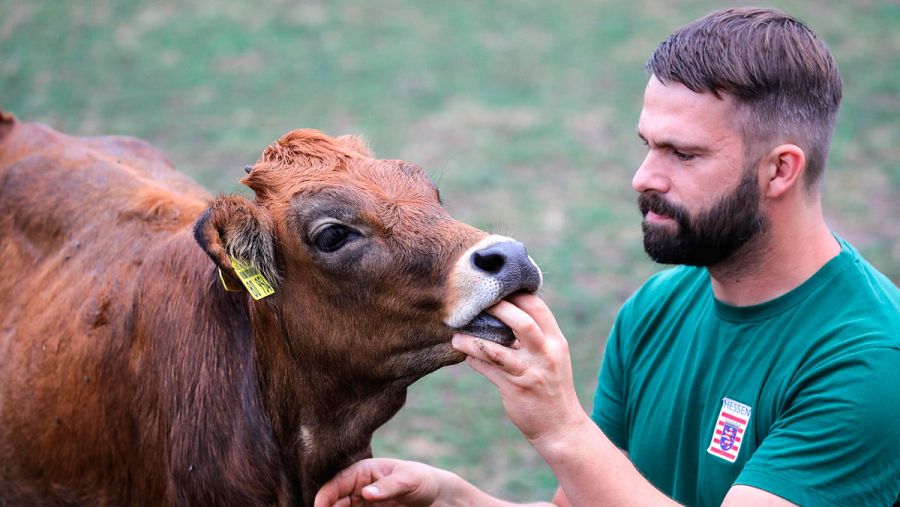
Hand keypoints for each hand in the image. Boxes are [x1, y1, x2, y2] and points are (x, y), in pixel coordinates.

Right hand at [314, 458, 447, 506]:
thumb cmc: (422, 480)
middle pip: (334, 500)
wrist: (436, 496)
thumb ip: (387, 487)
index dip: (324, 496)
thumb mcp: (408, 480)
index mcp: (364, 471)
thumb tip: (364, 493)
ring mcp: (362, 501)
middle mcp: (358, 486)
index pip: (337, 483)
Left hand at [451, 293, 586, 444]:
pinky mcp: (515, 389)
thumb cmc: (551, 386)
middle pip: (522, 323)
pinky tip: (465, 354)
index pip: (538, 308)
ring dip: (473, 340)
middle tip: (474, 303)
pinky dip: (474, 360)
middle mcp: (546, 354)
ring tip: (457, 335)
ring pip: (496, 350)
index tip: (496, 288)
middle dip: (497, 308)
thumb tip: (505, 313)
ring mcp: (530, 373)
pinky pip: (488, 370)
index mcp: (556, 342)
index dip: (516, 294)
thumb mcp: (551, 357)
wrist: (560, 427)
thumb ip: (534, 337)